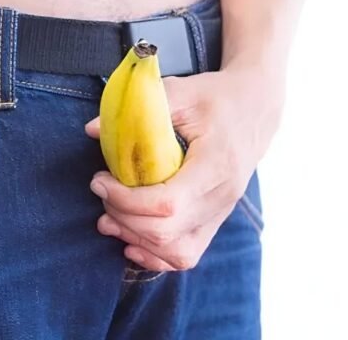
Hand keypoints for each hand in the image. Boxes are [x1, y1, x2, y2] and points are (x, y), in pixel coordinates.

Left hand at [85, 66, 283, 270]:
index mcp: (216, 165)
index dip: (126, 201)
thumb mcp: (181, 91)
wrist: (255, 109)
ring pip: (176, 252)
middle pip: (167, 232)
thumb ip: (139, 109)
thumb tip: (92, 130)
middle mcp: (222, 197)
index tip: (101, 181)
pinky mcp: (215, 221)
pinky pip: (186, 255)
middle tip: (102, 192)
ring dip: (135, 239)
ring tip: (109, 219)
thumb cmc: (217, 98)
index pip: (168, 204)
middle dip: (123, 218)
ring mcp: (221, 213)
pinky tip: (132, 242)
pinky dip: (156, 255)